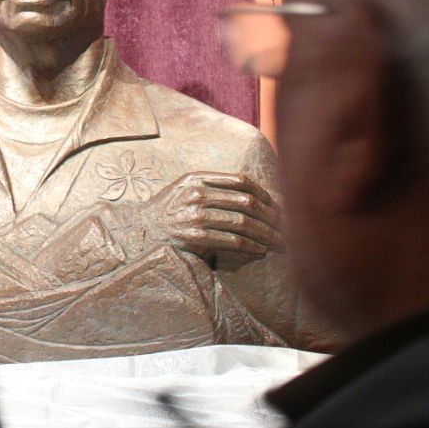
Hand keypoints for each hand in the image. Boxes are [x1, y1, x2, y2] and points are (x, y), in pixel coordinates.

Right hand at [140, 171, 281, 268]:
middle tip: (286, 226)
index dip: (263, 193)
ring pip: (241, 223)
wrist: (142, 230)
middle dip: (270, 215)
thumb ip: (213, 186)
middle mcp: (196, 194)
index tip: (277, 205)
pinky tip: (260, 250)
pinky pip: (230, 241)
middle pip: (245, 202)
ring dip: (265, 234)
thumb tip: (254, 197)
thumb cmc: (170, 209)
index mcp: (197, 178)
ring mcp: (194, 215)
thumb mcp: (186, 187)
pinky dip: (249, 246)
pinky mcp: (194, 237)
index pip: (240, 181)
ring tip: (279, 241)